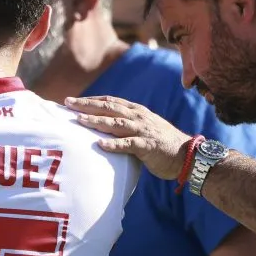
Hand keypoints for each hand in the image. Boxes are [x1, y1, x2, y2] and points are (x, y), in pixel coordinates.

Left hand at [65, 95, 191, 179]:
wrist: (187, 155)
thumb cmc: (163, 144)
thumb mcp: (145, 128)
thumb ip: (129, 125)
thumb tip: (108, 127)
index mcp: (137, 112)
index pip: (110, 102)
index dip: (91, 100)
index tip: (74, 100)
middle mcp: (139, 117)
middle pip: (109, 108)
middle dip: (87, 105)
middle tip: (68, 103)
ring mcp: (143, 131)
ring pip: (116, 123)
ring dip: (96, 121)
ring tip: (79, 120)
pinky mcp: (147, 146)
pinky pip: (128, 145)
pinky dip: (114, 144)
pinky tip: (100, 145)